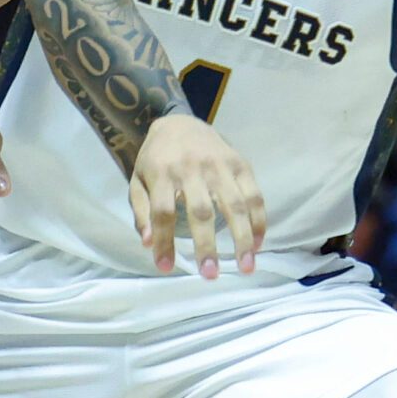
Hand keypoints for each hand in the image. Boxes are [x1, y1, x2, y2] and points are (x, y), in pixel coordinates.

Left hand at [128, 112, 265, 278]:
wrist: (179, 122)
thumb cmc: (156, 159)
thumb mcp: (138, 181)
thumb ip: (142, 211)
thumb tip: (148, 243)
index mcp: (163, 173)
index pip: (163, 212)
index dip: (164, 241)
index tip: (165, 267)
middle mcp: (193, 168)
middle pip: (201, 211)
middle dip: (206, 245)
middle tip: (210, 275)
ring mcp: (220, 165)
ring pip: (235, 205)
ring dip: (243, 238)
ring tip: (246, 267)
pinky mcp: (240, 163)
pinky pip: (254, 195)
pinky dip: (259, 220)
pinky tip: (258, 244)